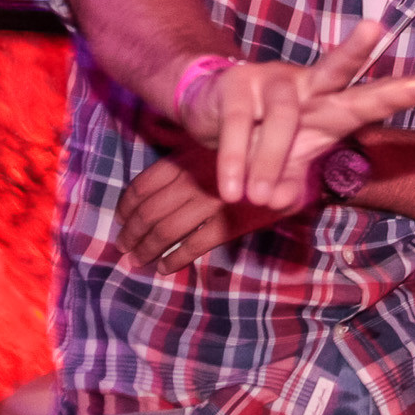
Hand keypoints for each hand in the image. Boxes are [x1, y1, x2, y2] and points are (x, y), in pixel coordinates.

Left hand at [116, 146, 296, 272]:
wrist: (294, 152)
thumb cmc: (252, 147)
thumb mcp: (212, 147)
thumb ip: (183, 167)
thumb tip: (139, 199)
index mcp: (186, 160)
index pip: (143, 185)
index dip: (126, 207)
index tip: (120, 220)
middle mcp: (194, 180)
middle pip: (150, 211)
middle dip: (132, 233)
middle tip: (123, 247)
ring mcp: (212, 202)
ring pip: (167, 230)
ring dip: (147, 248)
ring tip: (138, 260)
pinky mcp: (231, 222)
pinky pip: (195, 244)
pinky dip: (176, 258)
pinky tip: (166, 266)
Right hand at [179, 19, 414, 209]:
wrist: (208, 113)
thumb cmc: (266, 140)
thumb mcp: (287, 167)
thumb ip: (289, 183)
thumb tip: (278, 201)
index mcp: (333, 104)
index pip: (376, 95)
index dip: (411, 88)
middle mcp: (309, 85)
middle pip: (338, 68)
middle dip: (357, 50)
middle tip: (376, 27)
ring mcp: (274, 81)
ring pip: (283, 119)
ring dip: (268, 163)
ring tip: (254, 198)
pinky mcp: (238, 86)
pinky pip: (242, 128)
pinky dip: (236, 162)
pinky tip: (232, 189)